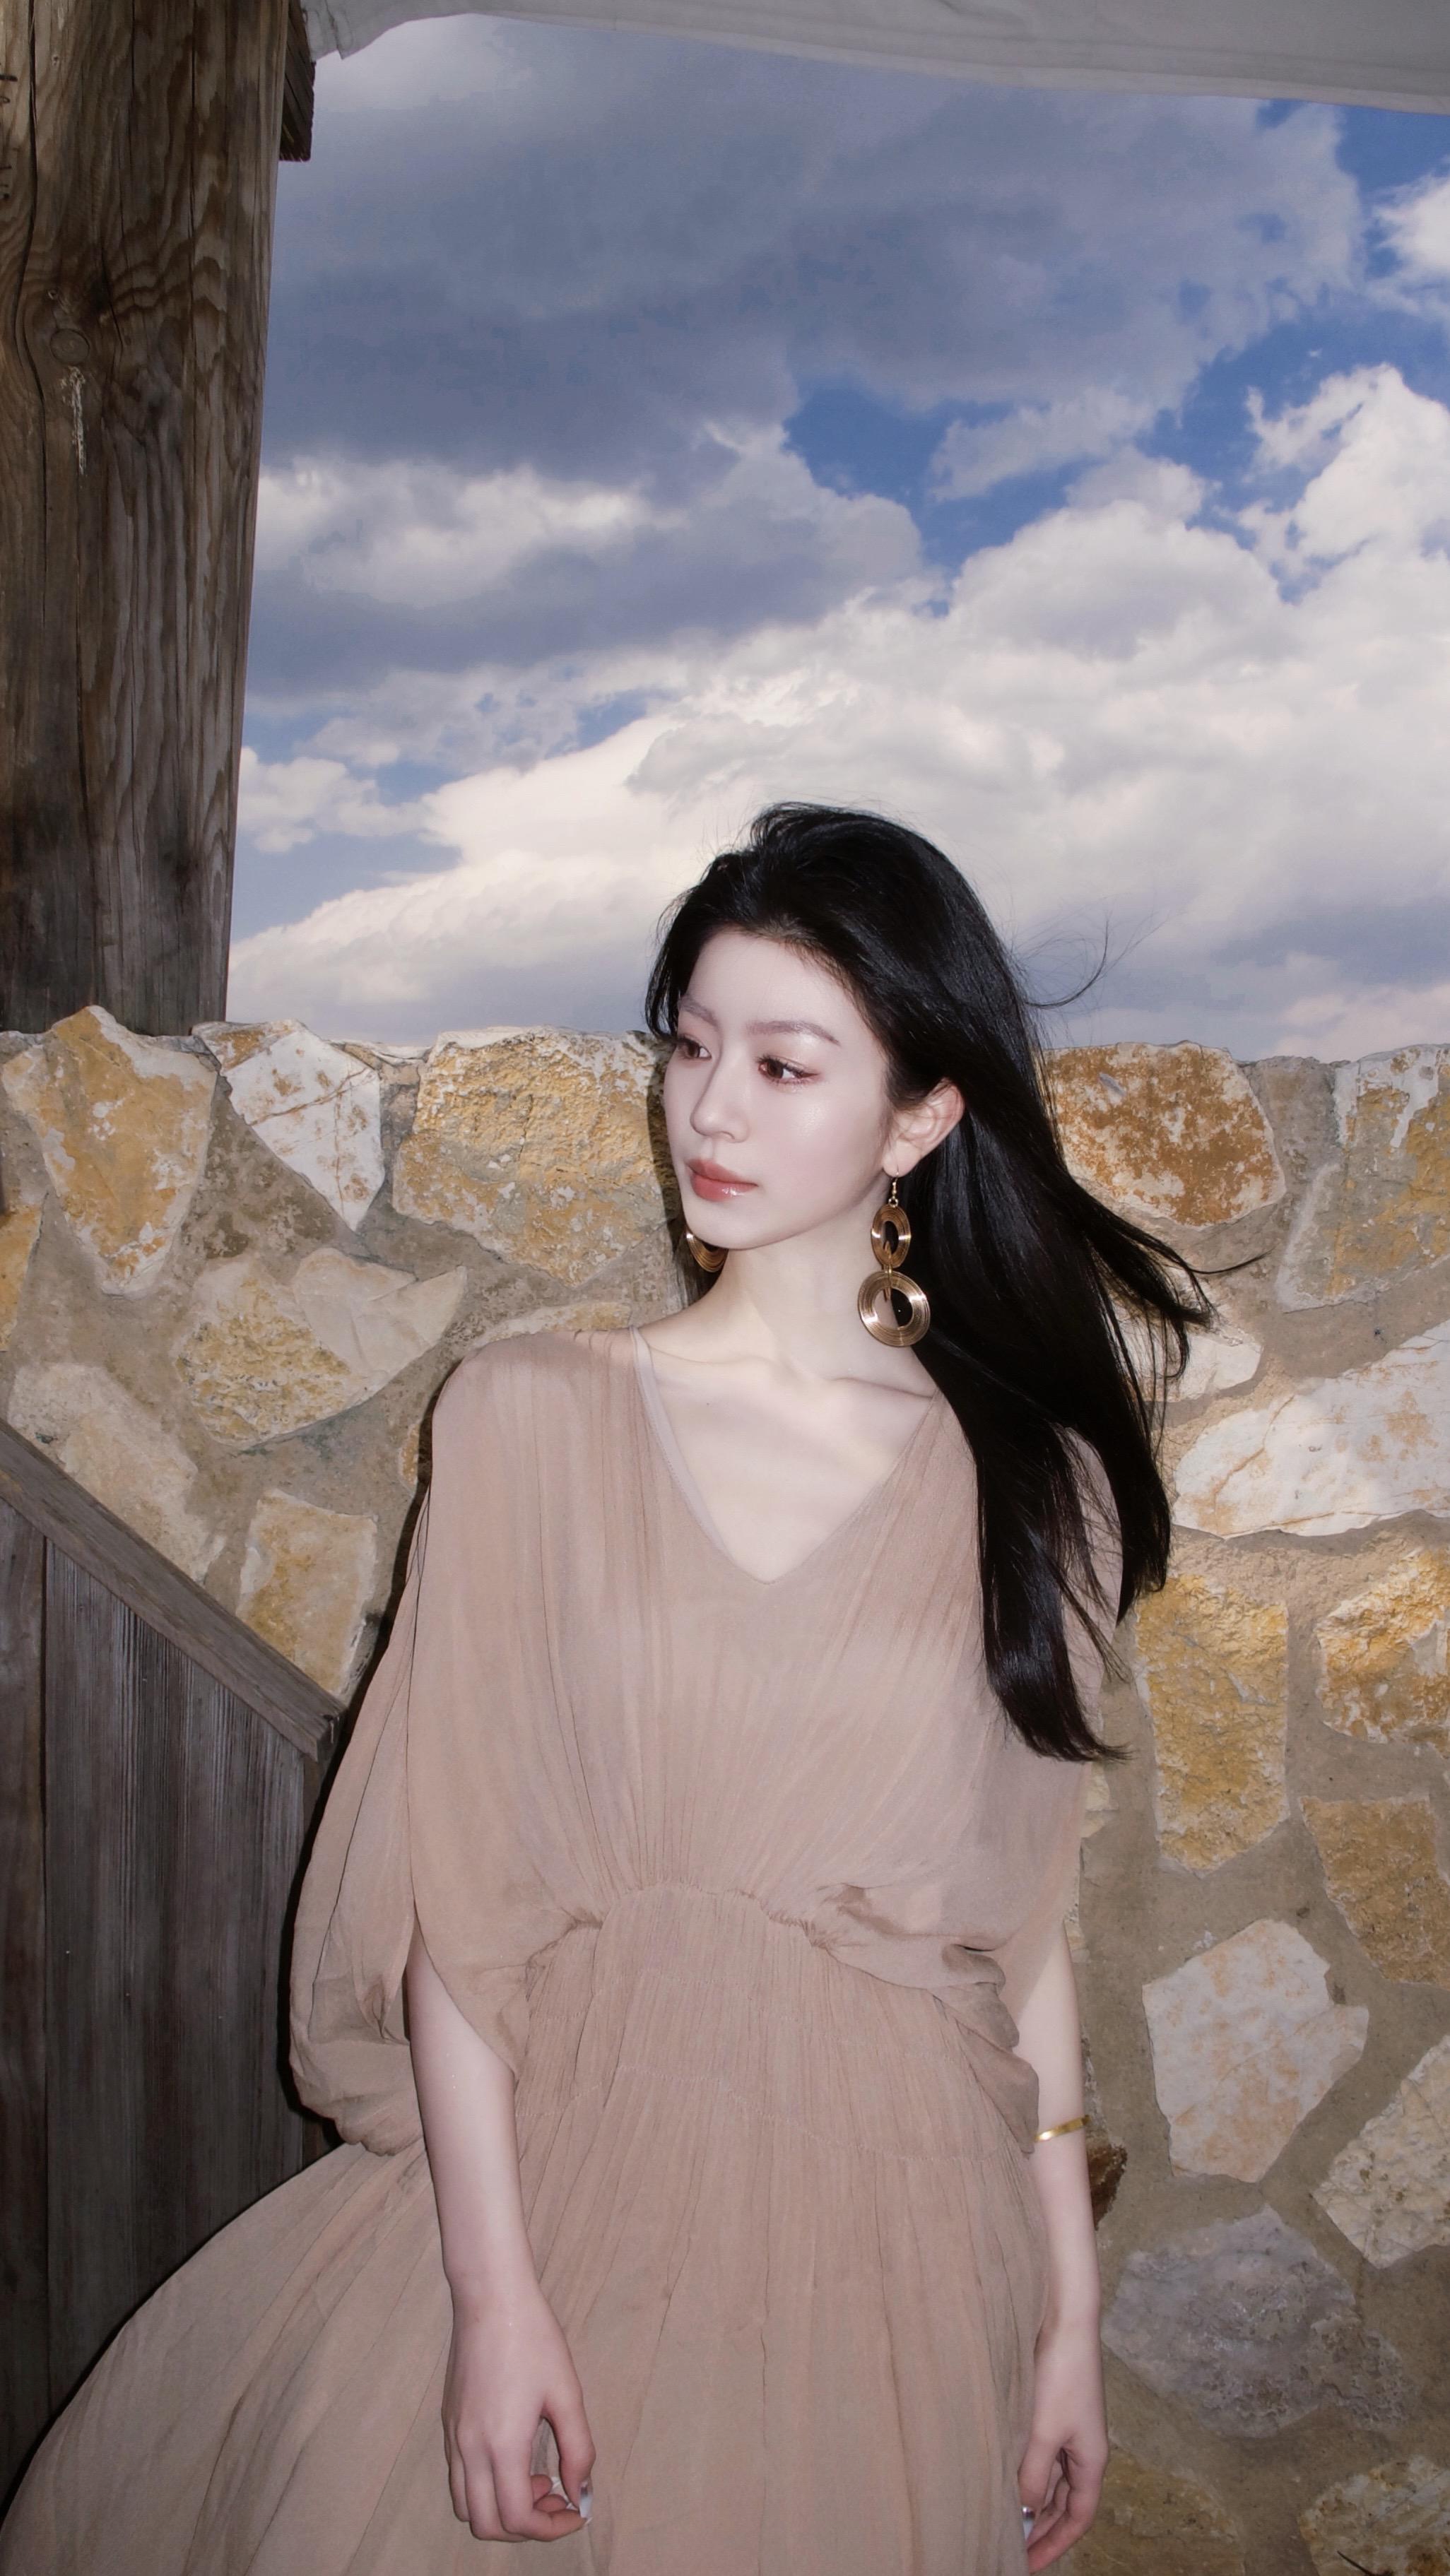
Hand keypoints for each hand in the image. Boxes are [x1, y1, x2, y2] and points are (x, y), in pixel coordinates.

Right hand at [442, 2280, 595, 2540]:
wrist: (491, 2297)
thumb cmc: (534, 2339)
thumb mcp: (567, 2394)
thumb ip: (579, 2451)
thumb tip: (582, 2494)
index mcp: (501, 2445)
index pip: (518, 2518)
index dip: (552, 2528)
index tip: (577, 2511)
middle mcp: (469, 2449)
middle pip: (486, 2524)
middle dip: (524, 2527)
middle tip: (556, 2498)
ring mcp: (453, 2437)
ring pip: (466, 2505)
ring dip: (501, 2509)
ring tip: (535, 2477)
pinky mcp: (449, 2423)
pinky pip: (460, 2477)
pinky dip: (487, 2486)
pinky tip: (516, 2456)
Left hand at [1016, 2309, 1107, 2568]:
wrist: (1065, 2319)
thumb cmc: (1061, 2373)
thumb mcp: (1045, 2431)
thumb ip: (1034, 2474)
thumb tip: (1027, 2509)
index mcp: (1092, 2459)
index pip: (1078, 2518)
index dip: (1056, 2544)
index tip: (1029, 2565)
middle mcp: (1084, 2448)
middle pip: (1067, 2503)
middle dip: (1044, 2529)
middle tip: (1014, 2550)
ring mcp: (1071, 2429)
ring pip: (1054, 2480)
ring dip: (1035, 2501)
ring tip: (1006, 2520)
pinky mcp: (1055, 2410)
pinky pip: (1044, 2455)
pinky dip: (1029, 2472)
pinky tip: (1005, 2476)